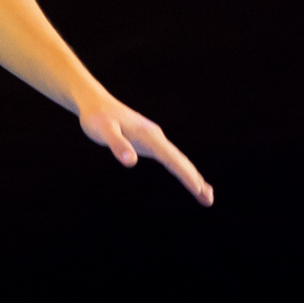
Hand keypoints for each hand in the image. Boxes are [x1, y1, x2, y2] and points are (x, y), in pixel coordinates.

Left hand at [75, 88, 214, 205]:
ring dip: (192, 176)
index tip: (199, 190)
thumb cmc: (97, 118)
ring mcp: (154, 138)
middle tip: (209, 200)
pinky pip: (170, 157)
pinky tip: (185, 175)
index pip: (172, 160)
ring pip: (178, 159)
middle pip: (181, 161)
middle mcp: (156, 136)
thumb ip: (117, 145)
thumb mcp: (103, 132)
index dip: (186, 176)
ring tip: (205, 193)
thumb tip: (131, 162)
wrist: (94, 102)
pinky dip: (181, 168)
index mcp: (149, 137)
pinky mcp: (149, 140)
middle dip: (196, 180)